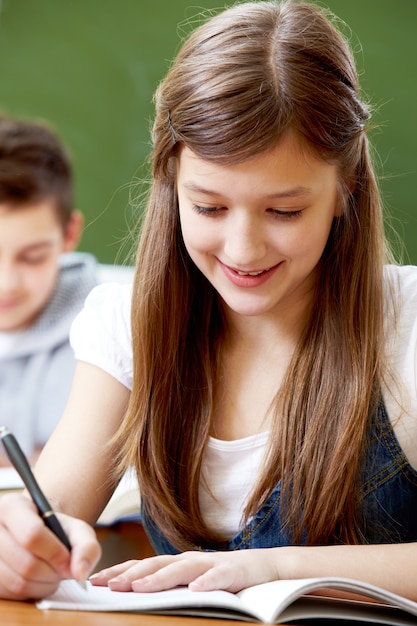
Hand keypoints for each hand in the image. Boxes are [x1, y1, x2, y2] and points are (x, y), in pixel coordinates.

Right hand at [0, 493, 100, 599]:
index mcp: (12, 507)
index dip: (55, 553)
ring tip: (53, 573)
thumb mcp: (77, 529)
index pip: (32, 535)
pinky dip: (31, 592)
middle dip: (52, 572)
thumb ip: (86, 546)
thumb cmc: (56, 530)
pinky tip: (39, 580)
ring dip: (43, 585)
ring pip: (18, 583)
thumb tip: (80, 573)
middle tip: (62, 569)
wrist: (39, 536)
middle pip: (26, 563)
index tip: (68, 562)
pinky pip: (12, 594)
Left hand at [90, 548, 280, 593]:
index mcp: (175, 563)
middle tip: (109, 585)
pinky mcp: (232, 572)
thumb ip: (166, 583)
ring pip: (181, 570)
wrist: (260, 566)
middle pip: (156, 565)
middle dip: (130, 574)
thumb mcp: (188, 580)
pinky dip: (207, 582)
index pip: (142, 566)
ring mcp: (210, 564)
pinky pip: (218, 577)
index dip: (120, 571)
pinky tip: (196, 589)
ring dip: (160, 578)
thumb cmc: (218, 575)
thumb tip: (132, 592)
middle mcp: (188, 560)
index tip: (95, 580)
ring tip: (140, 587)